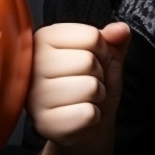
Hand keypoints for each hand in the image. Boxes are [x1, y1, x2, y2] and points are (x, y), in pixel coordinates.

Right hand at [28, 21, 131, 149]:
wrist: (86, 124)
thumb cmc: (90, 83)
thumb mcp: (106, 55)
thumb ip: (114, 38)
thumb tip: (120, 30)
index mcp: (44, 39)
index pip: (91, 35)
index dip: (102, 50)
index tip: (92, 59)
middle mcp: (33, 65)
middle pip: (88, 61)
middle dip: (98, 74)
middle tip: (86, 81)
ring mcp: (36, 96)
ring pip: (89, 87)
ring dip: (96, 95)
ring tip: (82, 97)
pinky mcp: (45, 123)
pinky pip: (87, 113)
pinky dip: (92, 116)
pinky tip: (78, 114)